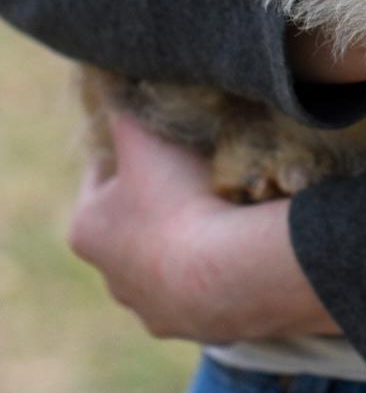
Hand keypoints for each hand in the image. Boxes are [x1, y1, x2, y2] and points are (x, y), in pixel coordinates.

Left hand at [68, 113, 336, 341]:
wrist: (224, 271)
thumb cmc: (176, 199)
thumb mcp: (146, 137)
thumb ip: (127, 108)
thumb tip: (119, 80)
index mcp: (90, 228)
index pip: (102, 176)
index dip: (131, 148)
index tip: (159, 132)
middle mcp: (112, 275)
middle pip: (134, 219)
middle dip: (161, 193)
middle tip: (197, 162)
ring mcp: (153, 303)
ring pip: (168, 255)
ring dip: (190, 231)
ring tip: (225, 199)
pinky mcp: (195, 321)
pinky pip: (204, 281)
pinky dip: (216, 260)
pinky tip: (240, 235)